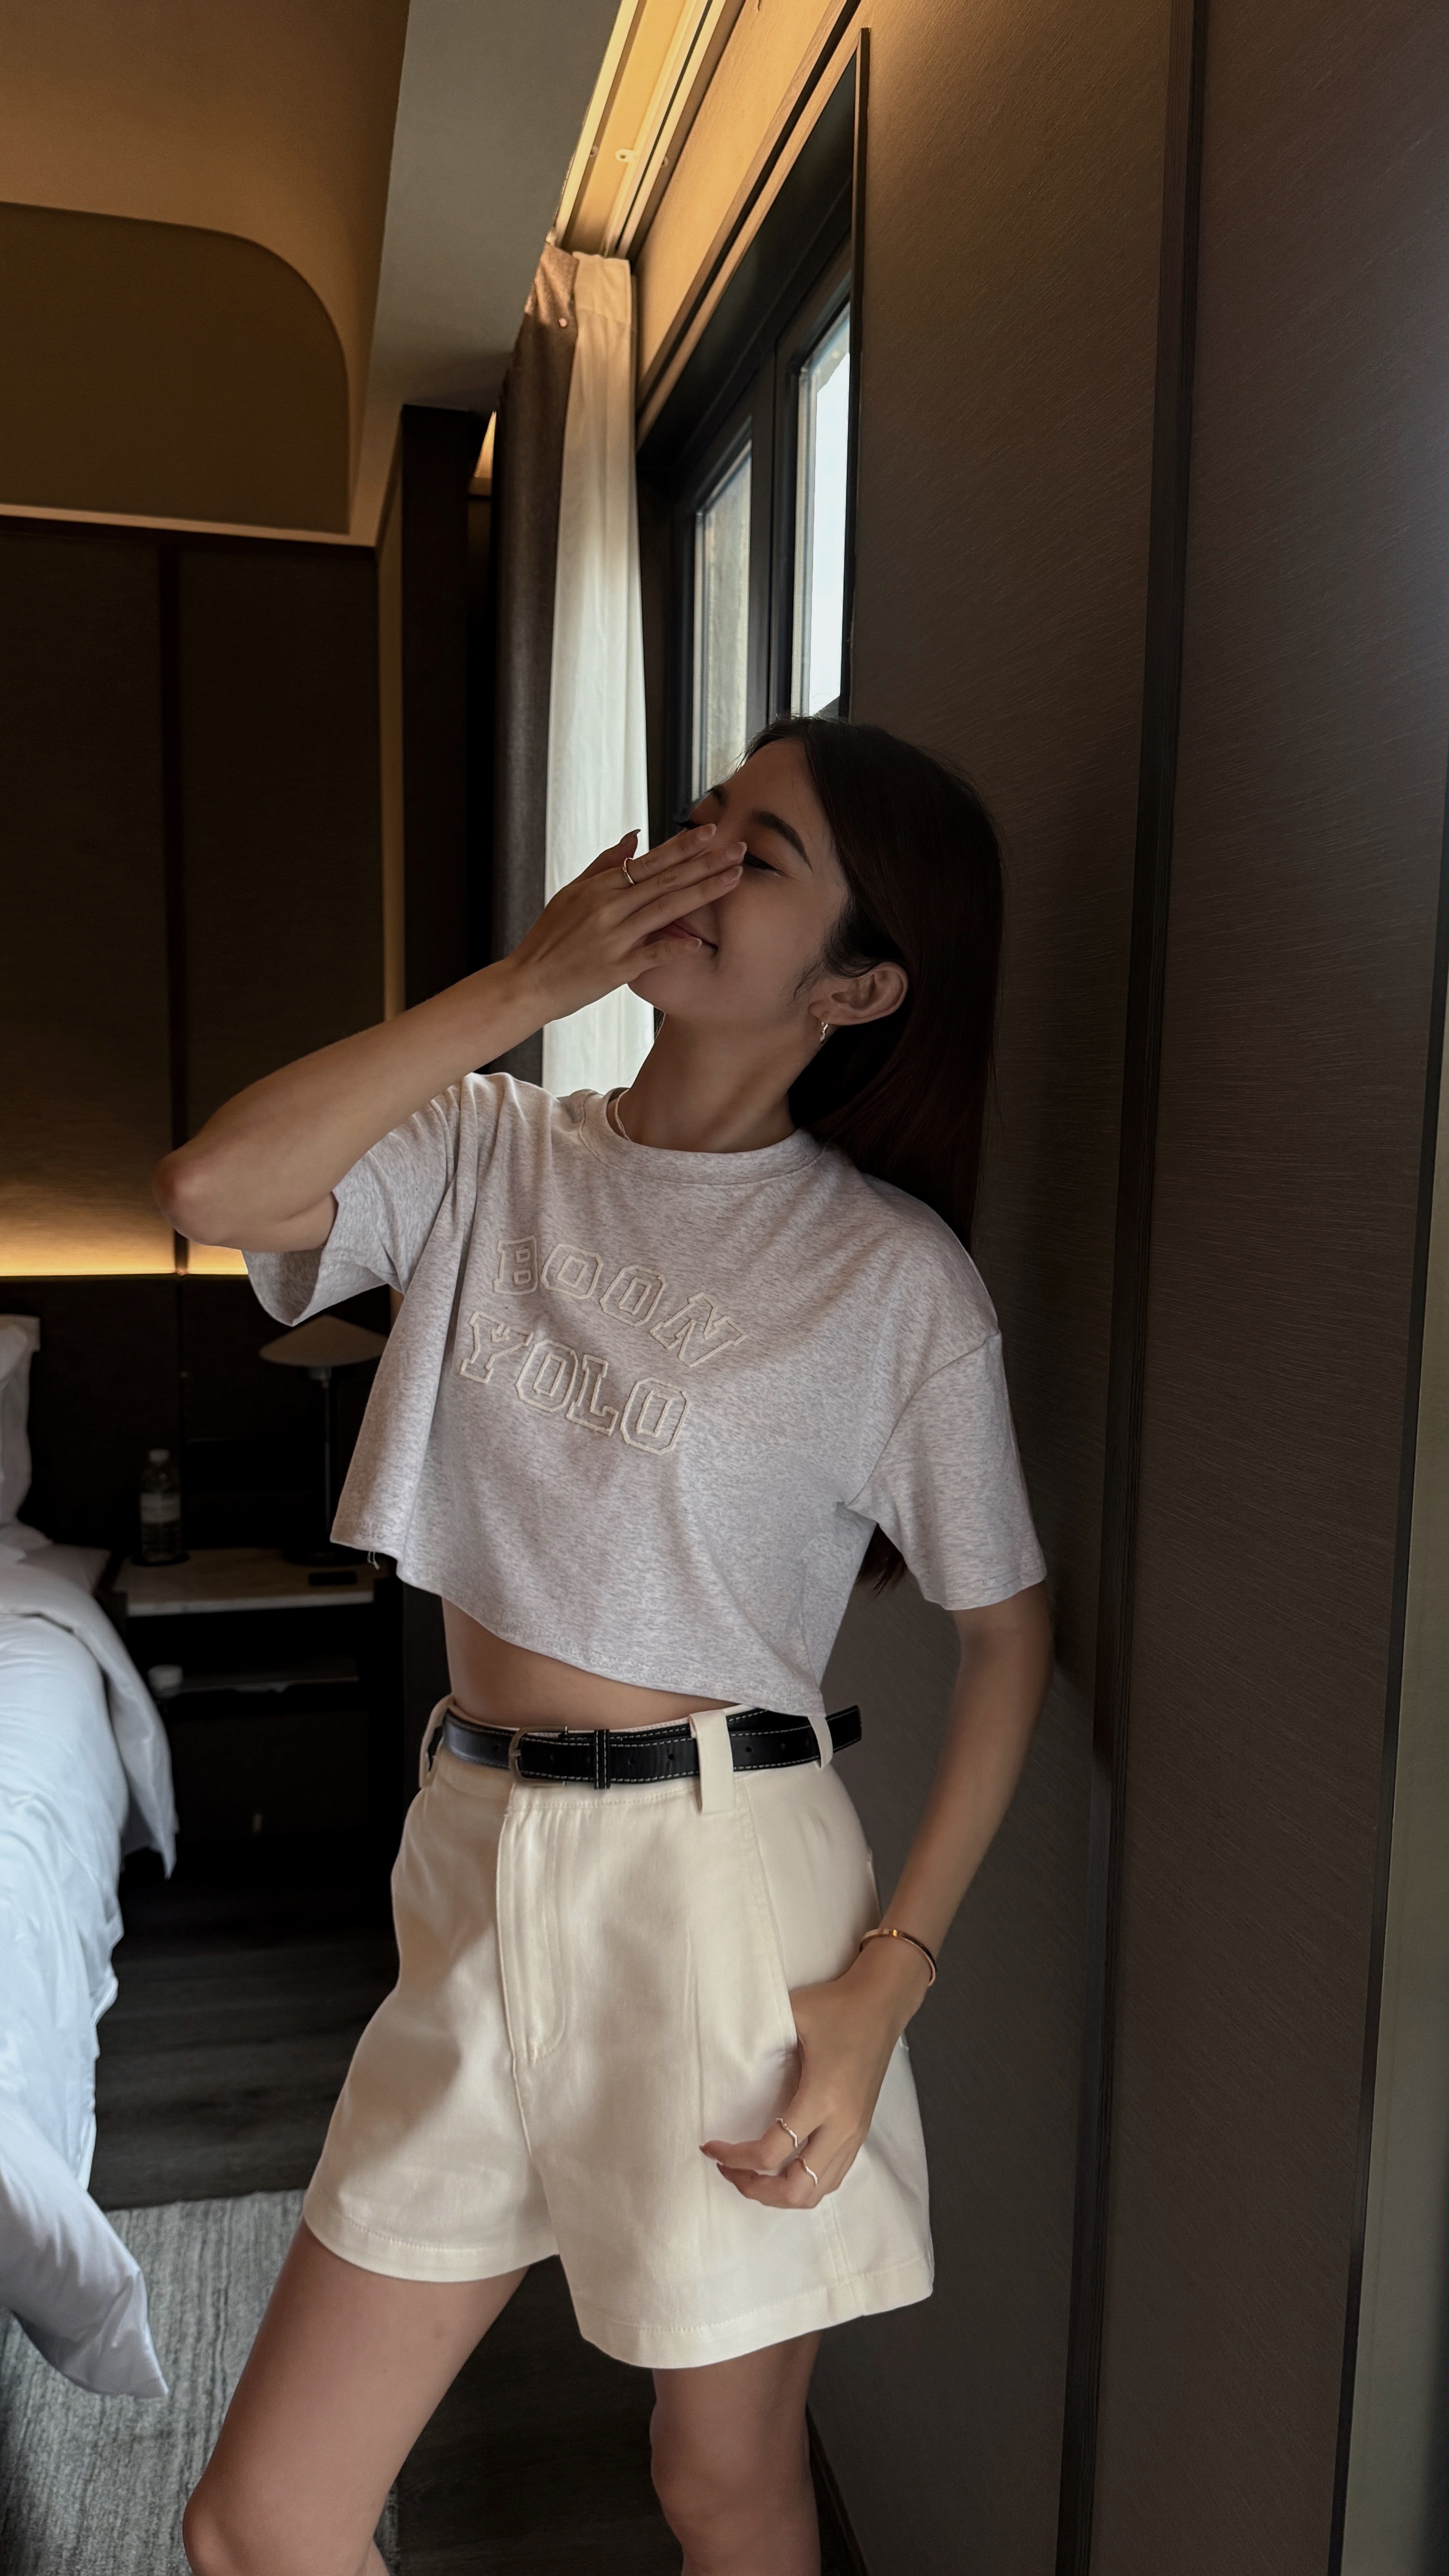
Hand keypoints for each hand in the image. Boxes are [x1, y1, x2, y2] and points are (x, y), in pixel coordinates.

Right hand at [502, 823, 743, 1026]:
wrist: (528, 983)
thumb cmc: (550, 938)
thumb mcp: (570, 894)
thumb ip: (604, 864)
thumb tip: (635, 837)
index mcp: (598, 888)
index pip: (649, 861)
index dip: (682, 846)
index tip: (711, 832)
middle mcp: (608, 908)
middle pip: (666, 880)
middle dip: (705, 863)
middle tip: (738, 848)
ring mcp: (613, 938)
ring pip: (666, 909)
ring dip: (703, 893)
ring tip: (734, 878)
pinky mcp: (615, 969)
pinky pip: (652, 956)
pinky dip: (675, 948)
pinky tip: (701, 943)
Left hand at [700, 1940, 930, 2208]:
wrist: (881, 2005)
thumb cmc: (836, 2008)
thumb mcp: (792, 2015)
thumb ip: (758, 2038)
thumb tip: (722, 2054)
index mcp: (822, 2098)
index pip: (772, 2152)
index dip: (734, 2157)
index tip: (710, 2146)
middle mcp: (842, 2126)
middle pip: (796, 2189)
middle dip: (756, 2189)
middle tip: (729, 2170)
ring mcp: (855, 2134)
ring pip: (816, 2192)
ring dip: (779, 2193)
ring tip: (751, 2175)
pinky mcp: (860, 2133)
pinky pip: (831, 2179)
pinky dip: (803, 2186)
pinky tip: (782, 2169)